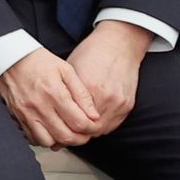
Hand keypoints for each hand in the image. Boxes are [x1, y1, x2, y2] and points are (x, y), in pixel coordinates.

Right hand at [0, 48, 100, 148]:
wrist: (9, 58)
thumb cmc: (38, 61)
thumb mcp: (66, 70)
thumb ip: (82, 94)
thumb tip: (94, 115)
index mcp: (54, 93)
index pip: (79, 122)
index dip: (91, 128)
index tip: (94, 126)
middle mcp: (39, 106)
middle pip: (65, 136)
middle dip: (80, 139)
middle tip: (84, 133)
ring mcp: (26, 114)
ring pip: (47, 142)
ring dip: (60, 141)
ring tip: (67, 132)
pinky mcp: (18, 117)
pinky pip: (32, 138)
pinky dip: (44, 139)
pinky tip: (50, 130)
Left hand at [66, 20, 151, 136]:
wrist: (119, 44)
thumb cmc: (91, 54)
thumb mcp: (70, 70)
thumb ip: (65, 93)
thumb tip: (51, 112)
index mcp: (88, 87)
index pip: (75, 120)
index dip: (65, 128)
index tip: (56, 130)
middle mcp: (106, 97)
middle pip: (89, 129)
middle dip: (76, 134)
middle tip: (65, 135)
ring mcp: (119, 102)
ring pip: (102, 130)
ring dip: (89, 132)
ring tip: (77, 131)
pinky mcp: (128, 104)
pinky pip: (113, 125)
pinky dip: (102, 127)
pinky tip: (91, 124)